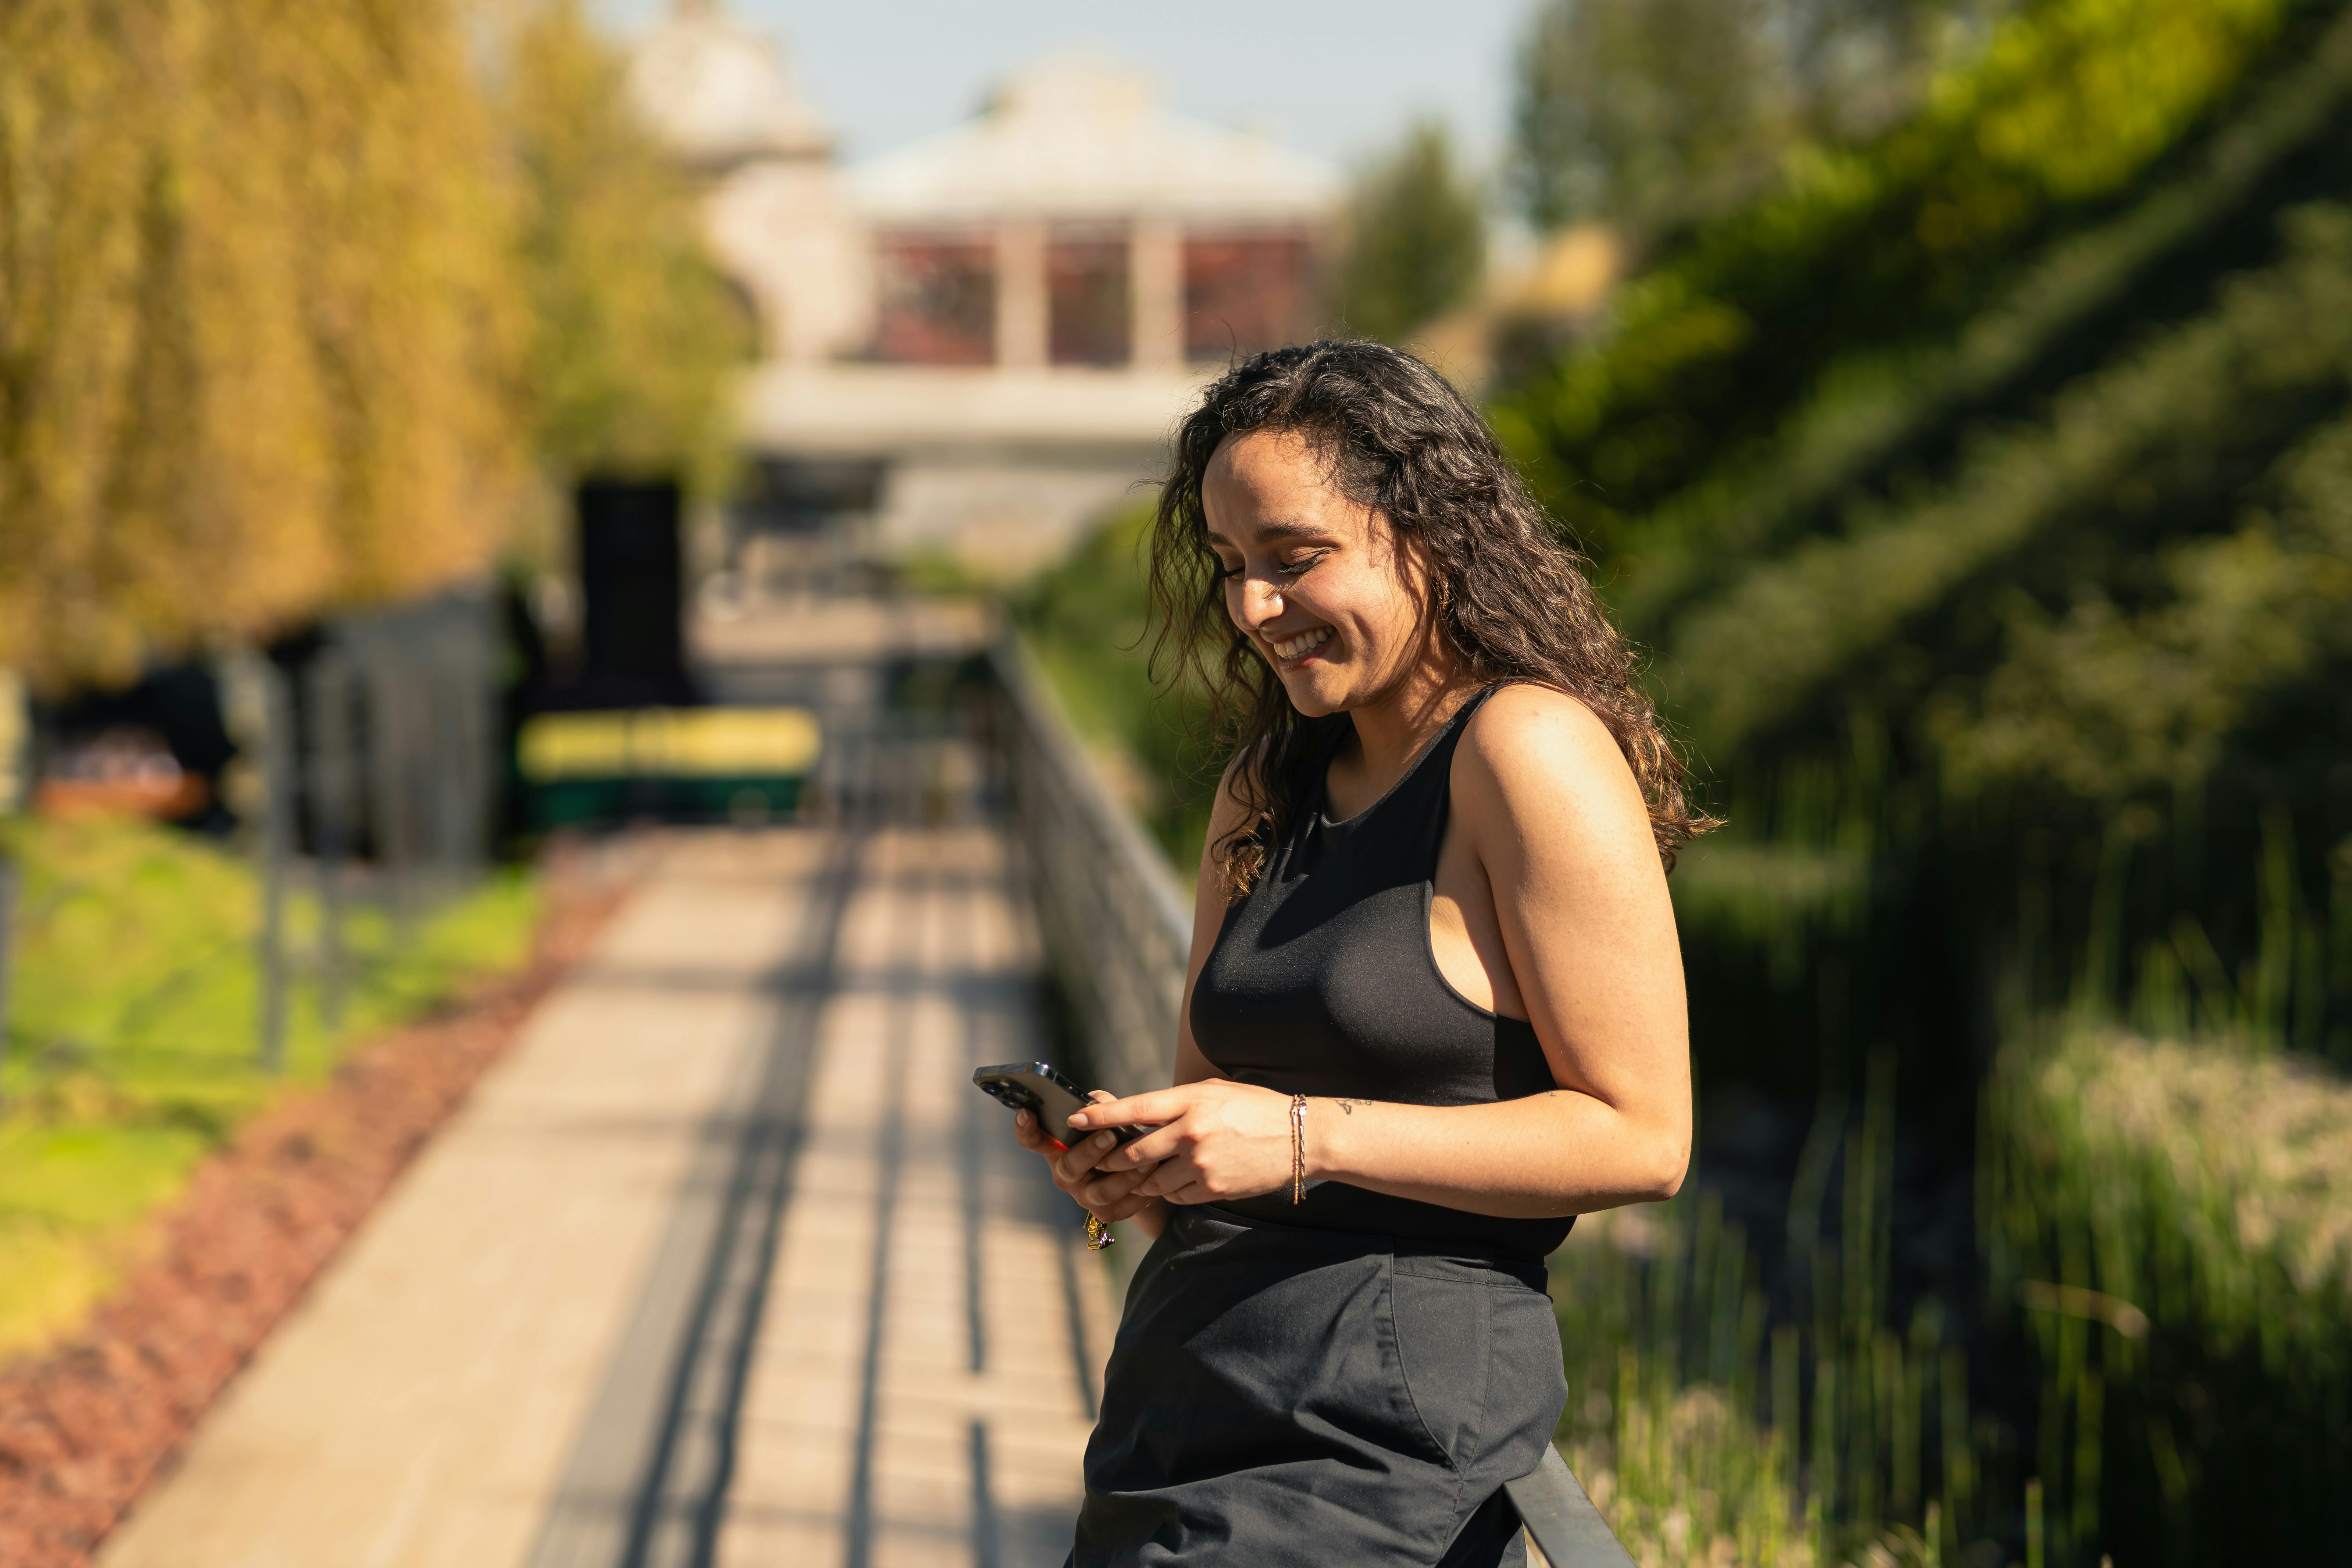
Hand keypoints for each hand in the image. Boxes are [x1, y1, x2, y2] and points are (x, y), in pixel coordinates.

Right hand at [1013, 1090, 1164, 1223]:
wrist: (1141, 1173)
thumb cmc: (1117, 1137)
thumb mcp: (1108, 1117)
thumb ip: (1101, 1106)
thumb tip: (1098, 1102)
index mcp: (1058, 1148)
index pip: (1033, 1140)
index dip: (1026, 1129)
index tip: (1027, 1113)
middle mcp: (1065, 1174)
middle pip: (1070, 1167)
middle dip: (1090, 1151)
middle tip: (1110, 1135)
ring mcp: (1084, 1196)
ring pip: (1101, 1191)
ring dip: (1124, 1175)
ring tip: (1147, 1160)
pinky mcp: (1106, 1213)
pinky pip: (1123, 1206)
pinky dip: (1140, 1193)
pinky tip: (1155, 1178)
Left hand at [1078, 1079, 1296, 1204]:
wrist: (1299, 1136)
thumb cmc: (1253, 1108)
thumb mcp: (1213, 1092)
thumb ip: (1176, 1103)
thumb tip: (1138, 1113)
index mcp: (1190, 1102)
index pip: (1134, 1108)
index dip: (1101, 1115)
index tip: (1076, 1118)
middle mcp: (1191, 1132)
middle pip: (1134, 1152)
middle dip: (1113, 1158)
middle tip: (1103, 1159)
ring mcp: (1201, 1163)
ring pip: (1152, 1179)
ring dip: (1144, 1178)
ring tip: (1147, 1171)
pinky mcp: (1213, 1187)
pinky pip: (1175, 1195)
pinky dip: (1170, 1190)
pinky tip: (1179, 1180)